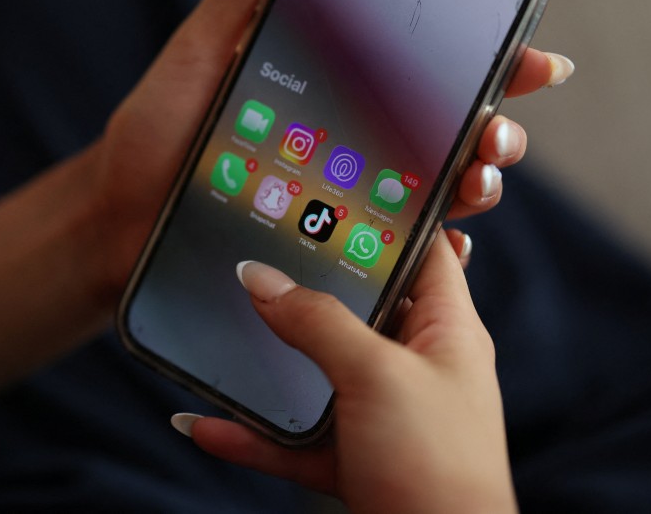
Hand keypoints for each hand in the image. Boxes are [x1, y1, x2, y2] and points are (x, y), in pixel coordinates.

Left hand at [85, 0, 571, 296]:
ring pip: (434, 189)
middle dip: (494, 127)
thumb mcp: (201, 49)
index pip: (423, 65)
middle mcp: (352, 138)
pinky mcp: (329, 246)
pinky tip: (446, 246)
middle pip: (447, 128)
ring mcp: (345, 195)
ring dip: (474, 185)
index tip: (532, 58)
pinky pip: (395, 249)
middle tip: (496, 133)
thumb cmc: (156, 129)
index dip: (490, 59)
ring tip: (476, 182)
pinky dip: (432, 249)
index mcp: (334, 83)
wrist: (115, 219)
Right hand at [178, 230, 516, 513]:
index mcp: (446, 329)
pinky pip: (295, 437)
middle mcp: (416, 365)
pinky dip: (253, 432)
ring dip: (272, 361)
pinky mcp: (355, 461)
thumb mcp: (376, 375)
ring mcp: (384, 415)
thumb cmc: (436, 463)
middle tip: (262, 245)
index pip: (425, 249)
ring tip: (225, 327)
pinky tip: (205, 422)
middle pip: (359, 308)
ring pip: (318, 374)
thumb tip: (260, 277)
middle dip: (312, 284)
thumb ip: (317, 322)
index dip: (389, 215)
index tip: (337, 186)